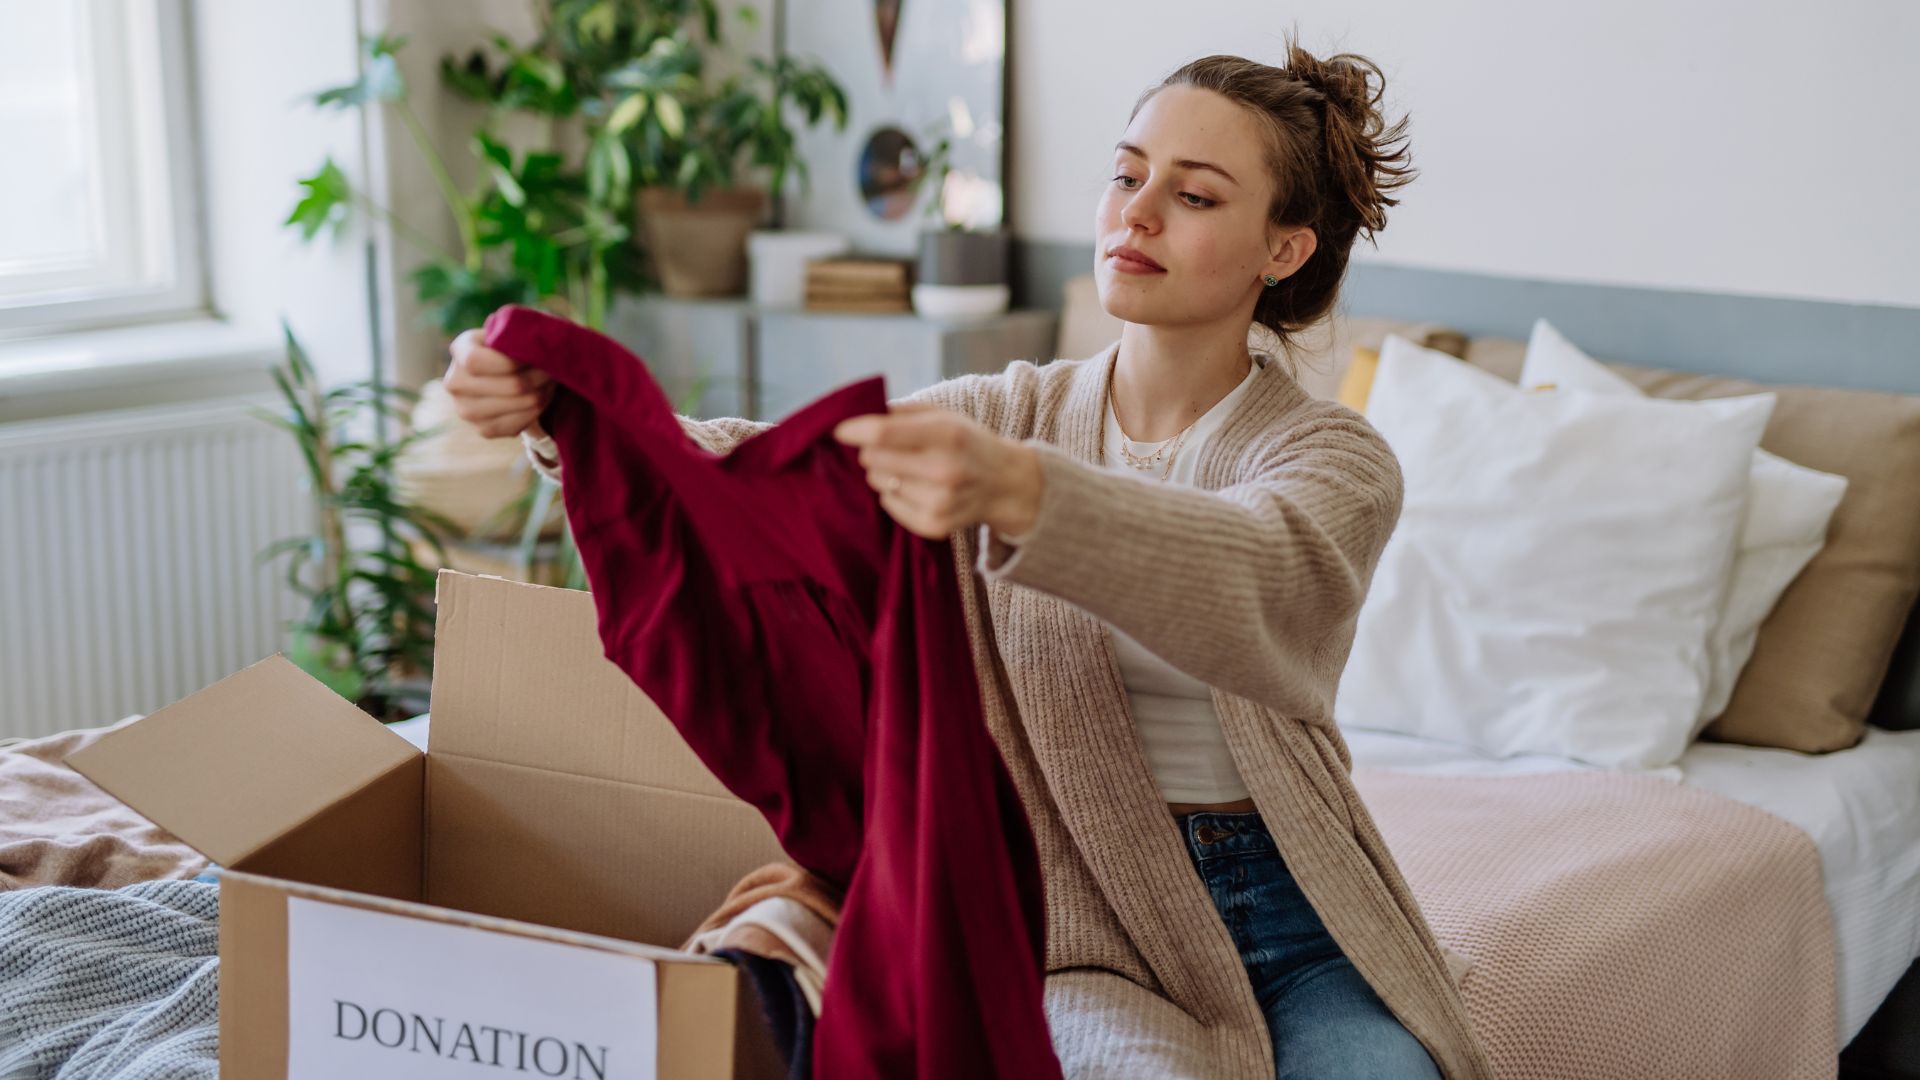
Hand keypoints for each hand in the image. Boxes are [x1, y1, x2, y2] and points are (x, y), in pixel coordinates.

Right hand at [446, 329, 555, 438]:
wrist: (506, 373)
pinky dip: (536, 411)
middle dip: (539, 377)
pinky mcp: (483, 430)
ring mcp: (466, 410)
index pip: (477, 361)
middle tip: (553, 369)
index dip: (512, 361)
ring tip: (549, 382)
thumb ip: (517, 331)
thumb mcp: (512, 329)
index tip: (535, 355)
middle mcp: (455, 382)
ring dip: (542, 393)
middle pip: (510, 385)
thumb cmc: (513, 345)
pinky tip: (541, 398)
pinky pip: (519, 424)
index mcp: (460, 349)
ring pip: (519, 404)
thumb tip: (533, 345)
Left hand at [832, 402, 1043, 540]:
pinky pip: (888, 504)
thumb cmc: (968, 442)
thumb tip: (859, 413)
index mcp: (947, 434)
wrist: (1007, 484)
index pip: (883, 433)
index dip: (854, 431)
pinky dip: (894, 494)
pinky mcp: (935, 525)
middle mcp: (945, 469)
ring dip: (884, 472)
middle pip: (874, 460)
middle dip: (872, 451)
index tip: (840, 431)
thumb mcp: (945, 416)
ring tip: (910, 469)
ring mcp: (940, 501)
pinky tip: (916, 488)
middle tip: (889, 449)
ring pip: (879, 482)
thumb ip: (904, 411)